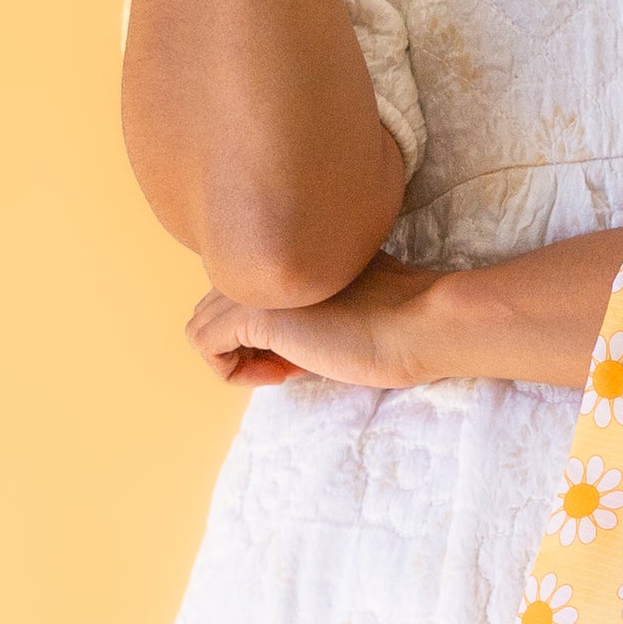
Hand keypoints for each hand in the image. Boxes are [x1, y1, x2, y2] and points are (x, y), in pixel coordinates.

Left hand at [185, 253, 447, 388]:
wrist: (420, 324)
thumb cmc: (399, 321)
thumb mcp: (343, 300)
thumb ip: (307, 301)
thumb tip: (283, 341)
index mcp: (282, 248)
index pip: (239, 288)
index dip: (262, 330)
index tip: (301, 351)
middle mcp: (261, 256)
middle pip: (214, 305)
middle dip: (244, 344)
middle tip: (292, 364)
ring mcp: (254, 283)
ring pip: (203, 323)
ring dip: (238, 358)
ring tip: (284, 370)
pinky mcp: (253, 313)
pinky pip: (205, 345)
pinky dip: (233, 371)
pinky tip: (279, 375)